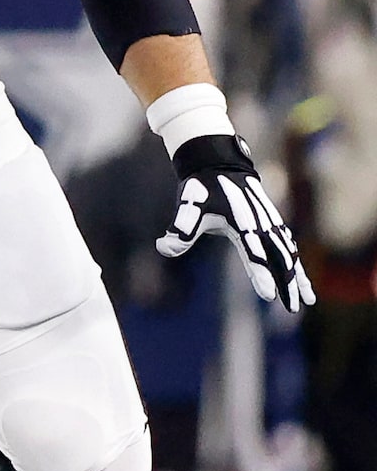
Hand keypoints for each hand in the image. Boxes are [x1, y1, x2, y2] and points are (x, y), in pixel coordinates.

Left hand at [158, 133, 309, 310]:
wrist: (219, 162)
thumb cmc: (203, 186)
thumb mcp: (189, 205)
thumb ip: (180, 228)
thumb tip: (164, 246)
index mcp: (244, 224)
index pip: (254, 254)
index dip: (260, 274)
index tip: (269, 295)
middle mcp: (262, 225)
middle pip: (279, 259)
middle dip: (288, 284)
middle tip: (293, 308)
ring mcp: (270, 223)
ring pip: (289, 255)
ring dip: (298, 277)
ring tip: (307, 299)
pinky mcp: (272, 222)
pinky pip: (288, 246)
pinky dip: (296, 262)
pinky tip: (301, 276)